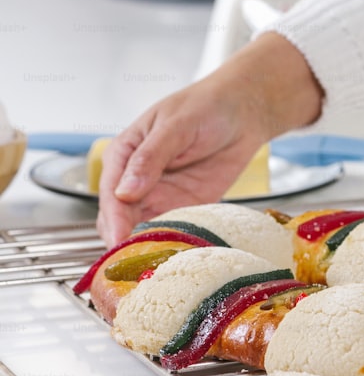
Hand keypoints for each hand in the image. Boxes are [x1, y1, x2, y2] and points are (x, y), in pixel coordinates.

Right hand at [96, 33, 323, 244]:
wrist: (243, 114)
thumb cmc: (206, 108)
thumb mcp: (176, 126)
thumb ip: (151, 158)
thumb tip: (125, 192)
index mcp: (124, 155)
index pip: (110, 192)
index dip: (114, 218)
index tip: (118, 239)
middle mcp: (136, 180)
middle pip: (120, 218)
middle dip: (124, 240)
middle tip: (135, 263)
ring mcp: (160, 196)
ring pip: (142, 230)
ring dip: (146, 247)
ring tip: (154, 267)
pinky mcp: (184, 208)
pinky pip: (172, 231)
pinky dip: (173, 244)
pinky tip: (178, 258)